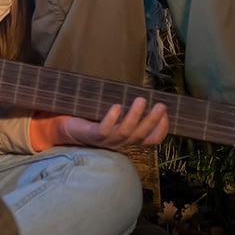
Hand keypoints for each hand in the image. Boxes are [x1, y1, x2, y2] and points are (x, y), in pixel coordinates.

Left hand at [44, 97, 169, 149]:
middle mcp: (120, 142)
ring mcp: (107, 141)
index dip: (161, 129)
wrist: (67, 128)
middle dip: (152, 121)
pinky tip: (117, 107)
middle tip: (161, 105)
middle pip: (140, 135)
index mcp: (129, 138)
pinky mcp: (92, 136)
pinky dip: (111, 119)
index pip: (151, 140)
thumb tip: (145, 92)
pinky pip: (104, 130)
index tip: (167, 114)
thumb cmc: (94, 119)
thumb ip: (128, 110)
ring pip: (125, 132)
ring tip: (141, 100)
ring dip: (135, 116)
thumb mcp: (115, 116)